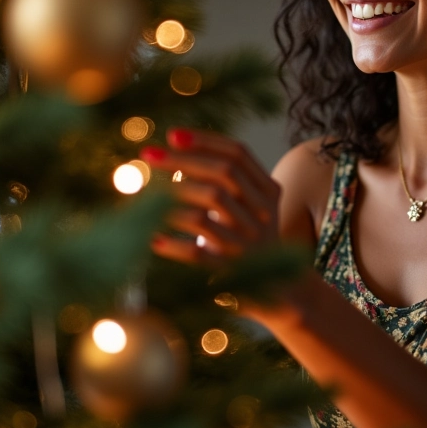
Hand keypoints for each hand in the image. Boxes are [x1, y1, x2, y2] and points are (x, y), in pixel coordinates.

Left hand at [142, 128, 281, 264]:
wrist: (280, 292)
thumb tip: (174, 149)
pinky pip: (198, 254)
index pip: (239, 153)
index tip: (172, 135)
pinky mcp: (234, 272)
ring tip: (146, 195)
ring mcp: (250, 242)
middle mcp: (263, 213)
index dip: (206, 140)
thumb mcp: (246, 206)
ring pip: (212, 205)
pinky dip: (174, 244)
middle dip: (183, 159)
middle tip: (149, 155)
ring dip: (175, 194)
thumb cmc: (248, 239)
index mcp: (268, 191)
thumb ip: (221, 180)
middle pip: (224, 173)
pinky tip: (153, 238)